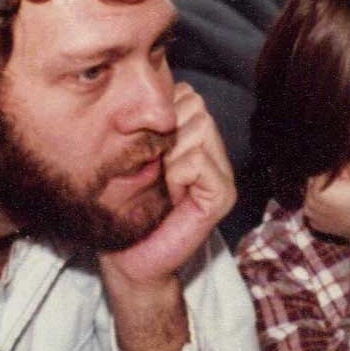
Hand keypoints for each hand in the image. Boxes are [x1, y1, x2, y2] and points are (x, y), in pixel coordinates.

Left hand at [102, 82, 234, 284]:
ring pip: (198, 128)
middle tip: (157, 168)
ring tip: (164, 182)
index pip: (187, 95)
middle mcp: (215, 153)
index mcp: (195, 140)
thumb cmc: (127, 209)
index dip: (160, 115)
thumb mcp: (134, 157)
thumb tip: (147, 91)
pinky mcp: (223, 195)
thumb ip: (147, 126)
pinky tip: (172, 195)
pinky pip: (196, 160)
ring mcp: (223, 174)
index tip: (148, 150)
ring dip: (170, 154)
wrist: (131, 259)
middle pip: (195, 106)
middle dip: (166, 131)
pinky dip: (177, 174)